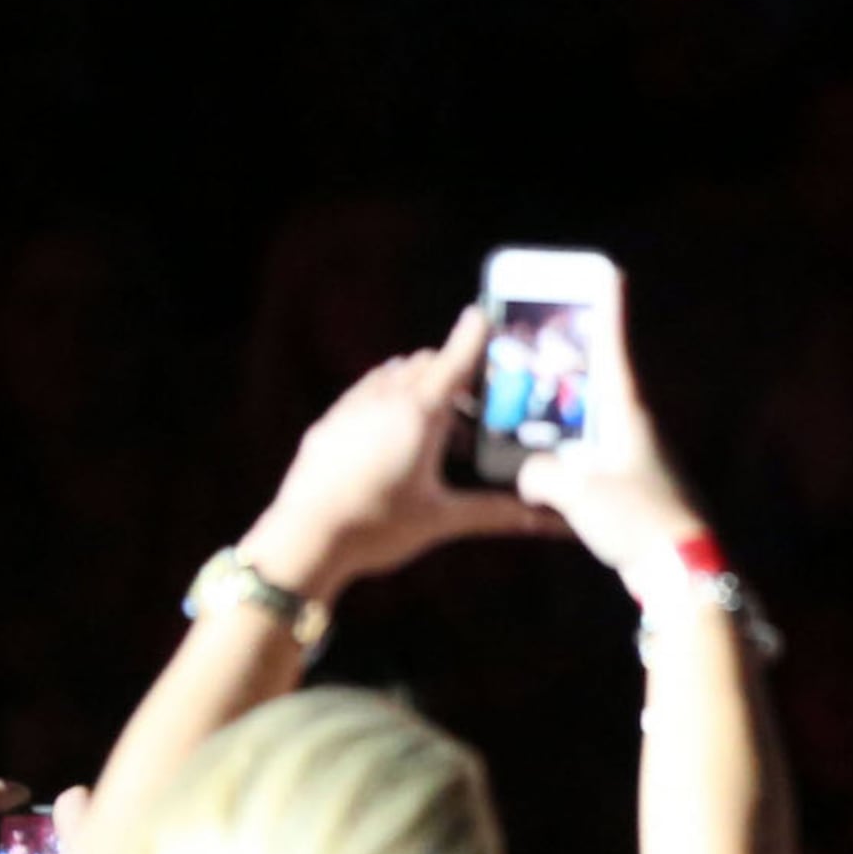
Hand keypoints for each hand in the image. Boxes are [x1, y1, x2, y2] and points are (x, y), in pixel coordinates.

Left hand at [242, 309, 560, 599]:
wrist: (306, 538)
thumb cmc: (378, 527)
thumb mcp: (442, 520)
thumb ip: (496, 513)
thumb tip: (547, 521)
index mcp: (419, 415)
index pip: (454, 360)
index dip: (473, 336)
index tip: (484, 314)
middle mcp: (384, 399)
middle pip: (425, 364)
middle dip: (452, 372)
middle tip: (474, 405)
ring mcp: (353, 407)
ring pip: (394, 375)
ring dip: (420, 385)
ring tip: (436, 426)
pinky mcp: (330, 423)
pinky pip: (367, 392)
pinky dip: (389, 398)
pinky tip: (394, 435)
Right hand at [508, 269, 704, 582]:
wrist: (682, 572)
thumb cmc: (637, 520)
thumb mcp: (576, 492)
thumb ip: (541, 475)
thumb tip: (528, 476)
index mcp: (629, 413)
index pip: (614, 348)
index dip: (608, 310)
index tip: (609, 272)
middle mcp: (638, 431)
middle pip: (601, 384)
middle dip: (572, 365)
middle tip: (541, 345)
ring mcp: (641, 461)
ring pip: (595, 427)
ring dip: (565, 419)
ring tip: (527, 412)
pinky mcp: (638, 492)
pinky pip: (596, 463)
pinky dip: (571, 459)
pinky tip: (545, 473)